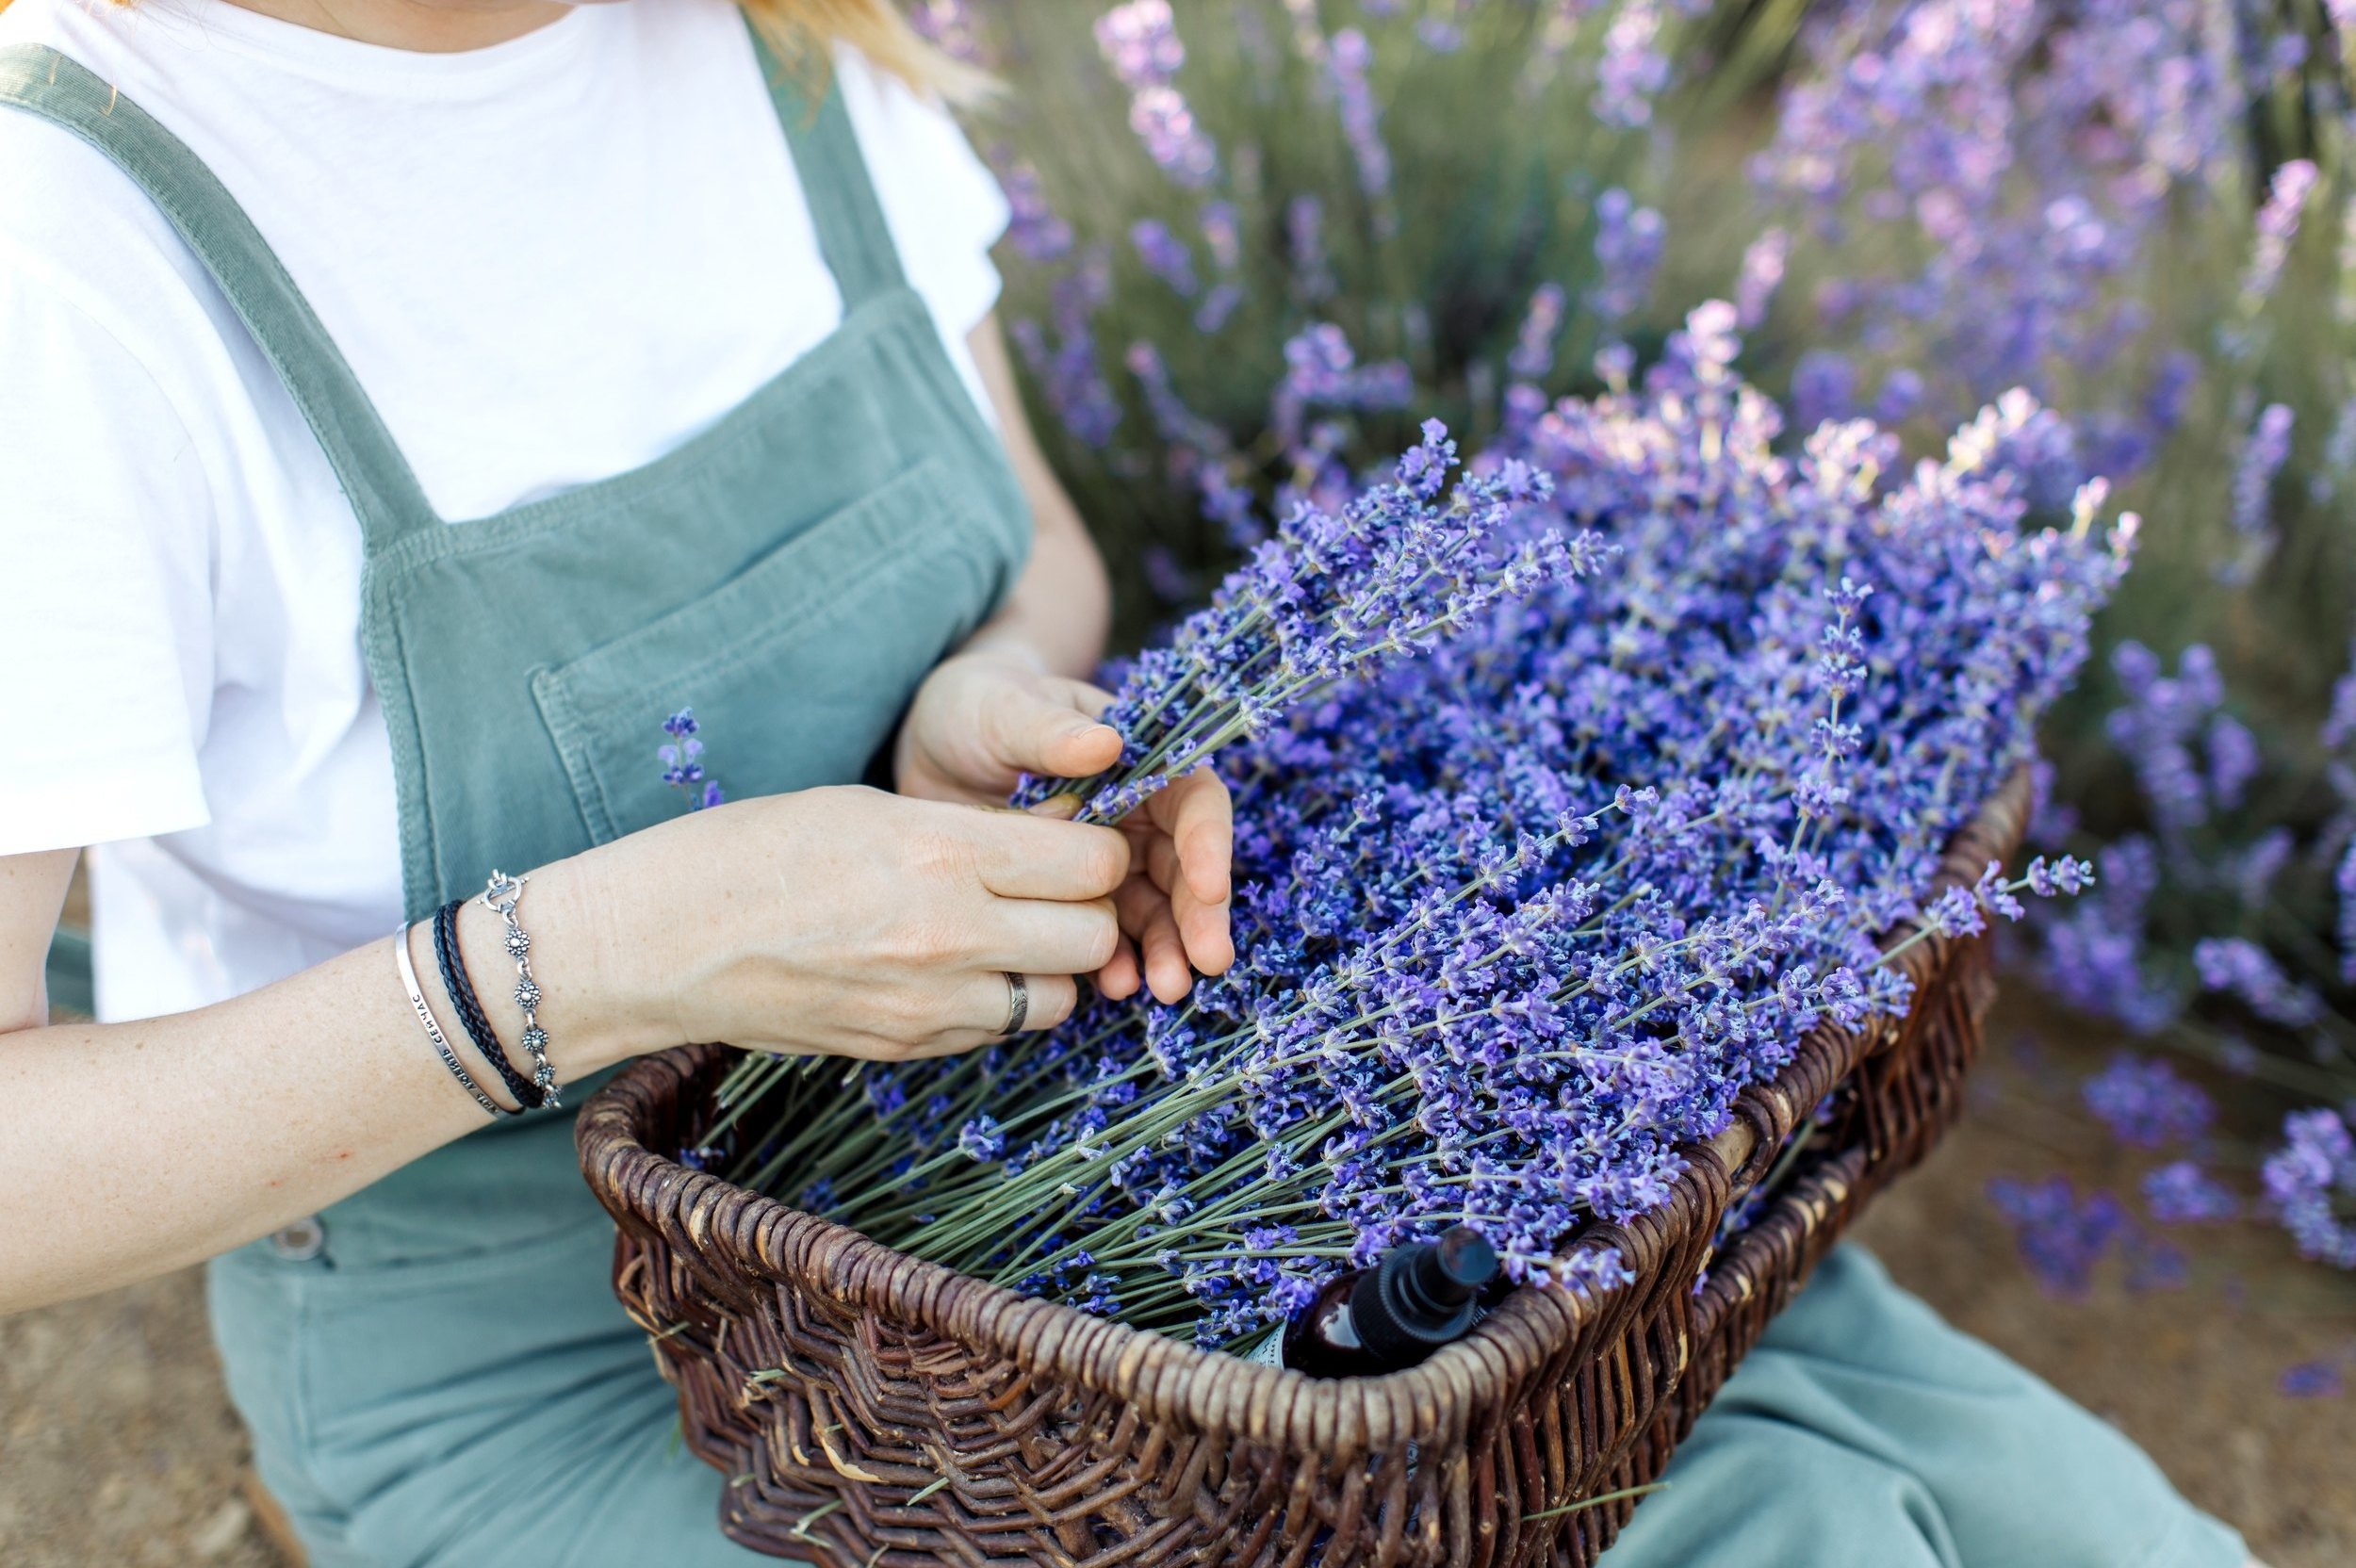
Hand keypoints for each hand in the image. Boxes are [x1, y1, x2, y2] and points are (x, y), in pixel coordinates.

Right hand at [576, 786, 1129, 1063]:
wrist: (658, 943)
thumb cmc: (752, 852)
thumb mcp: (871, 807)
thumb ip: (971, 831)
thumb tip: (1054, 842)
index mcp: (944, 851)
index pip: (1092, 862)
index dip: (1096, 848)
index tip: (1073, 839)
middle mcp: (950, 934)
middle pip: (1093, 936)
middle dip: (1087, 910)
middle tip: (1051, 890)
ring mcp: (929, 1003)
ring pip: (1059, 997)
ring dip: (1050, 966)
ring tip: (1005, 933)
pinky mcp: (905, 1047)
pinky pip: (997, 1030)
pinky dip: (998, 1003)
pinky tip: (955, 970)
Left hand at [896, 649, 1233, 1002]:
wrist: (930, 747)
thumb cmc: (977, 707)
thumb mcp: (1006, 709)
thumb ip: (1052, 730)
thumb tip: (1108, 742)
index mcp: (1139, 760)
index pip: (1193, 801)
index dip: (1208, 844)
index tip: (1208, 887)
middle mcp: (1135, 814)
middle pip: (1186, 868)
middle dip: (1198, 916)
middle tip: (1204, 962)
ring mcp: (1107, 861)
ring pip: (1154, 910)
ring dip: (1166, 949)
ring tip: (1164, 988)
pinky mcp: (1072, 898)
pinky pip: (1105, 935)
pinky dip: (1115, 962)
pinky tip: (1112, 987)